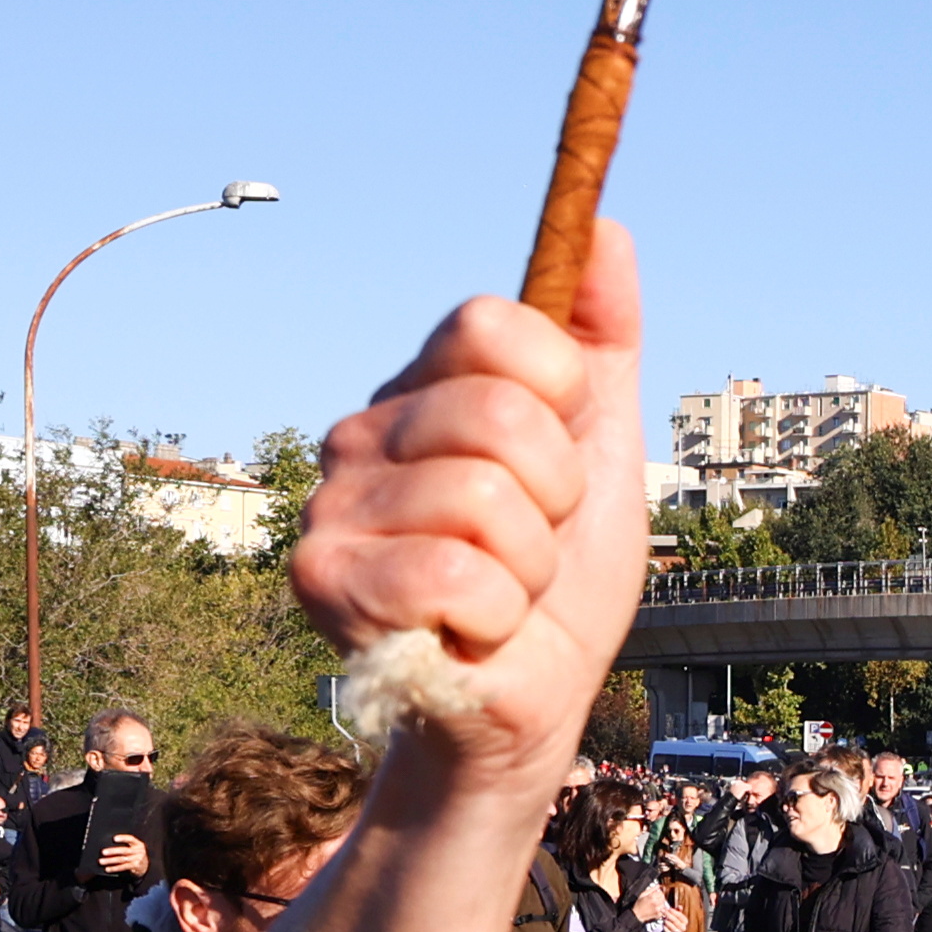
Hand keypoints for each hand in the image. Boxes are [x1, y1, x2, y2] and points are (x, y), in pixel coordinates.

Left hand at [95, 835, 148, 879]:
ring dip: (110, 860)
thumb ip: (125, 845)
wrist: (144, 866)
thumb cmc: (135, 854)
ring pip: (122, 859)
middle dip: (113, 851)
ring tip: (101, 861)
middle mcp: (139, 851)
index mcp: (138, 844)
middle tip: (103, 852)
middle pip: (124, 850)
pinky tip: (108, 868)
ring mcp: (138, 859)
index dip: (123, 838)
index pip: (131, 839)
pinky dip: (114, 868)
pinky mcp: (135, 866)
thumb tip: (108, 847)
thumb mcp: (134, 848)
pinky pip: (123, 867)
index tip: (114, 838)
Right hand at [294, 220, 652, 788]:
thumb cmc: (559, 580)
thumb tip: (609, 230)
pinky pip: (456, 576)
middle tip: (533, 542)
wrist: (529, 701)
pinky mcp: (322, 580)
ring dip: (531, 568)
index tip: (563, 449)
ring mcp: (332, 504)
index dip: (560, 391)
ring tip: (504, 591)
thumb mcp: (604, 449)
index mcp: (425, 385)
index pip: (496, 322)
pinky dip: (499, 617)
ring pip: (484, 500)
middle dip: (556, 497)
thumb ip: (602, 340)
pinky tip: (472, 631)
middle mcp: (363, 431)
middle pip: (499, 413)